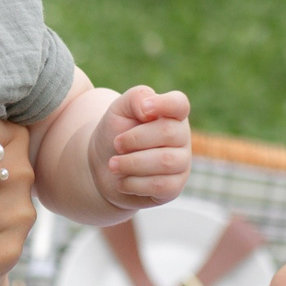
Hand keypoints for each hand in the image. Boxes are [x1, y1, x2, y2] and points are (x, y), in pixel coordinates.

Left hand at [88, 86, 192, 211]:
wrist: (104, 168)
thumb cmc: (115, 133)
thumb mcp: (119, 110)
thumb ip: (135, 98)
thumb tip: (148, 109)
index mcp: (171, 114)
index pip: (180, 104)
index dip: (165, 104)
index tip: (144, 110)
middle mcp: (181, 137)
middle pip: (168, 133)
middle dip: (135, 139)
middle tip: (115, 144)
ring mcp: (181, 163)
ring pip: (165, 161)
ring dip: (131, 163)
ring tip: (112, 165)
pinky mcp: (174, 187)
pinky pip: (161, 185)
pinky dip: (135, 183)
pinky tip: (122, 182)